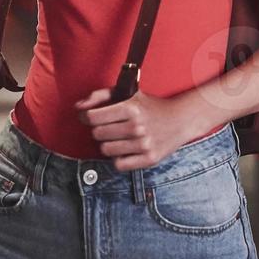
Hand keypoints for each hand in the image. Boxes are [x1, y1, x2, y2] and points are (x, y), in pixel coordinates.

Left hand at [75, 87, 204, 170]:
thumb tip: (78, 107)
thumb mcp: (128, 93)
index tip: (91, 117)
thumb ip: (100, 95)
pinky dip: (119, 158)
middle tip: (110, 126)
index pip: (92, 117)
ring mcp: (143, 144)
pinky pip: (118, 164)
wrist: (180, 120)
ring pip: (105, 150)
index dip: (86, 117)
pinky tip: (127, 149)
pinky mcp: (148, 159)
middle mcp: (137, 126)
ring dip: (109, 144)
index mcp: (131, 107)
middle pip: (97, 134)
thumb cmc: (149, 106)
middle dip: (100, 130)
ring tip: (119, 138)